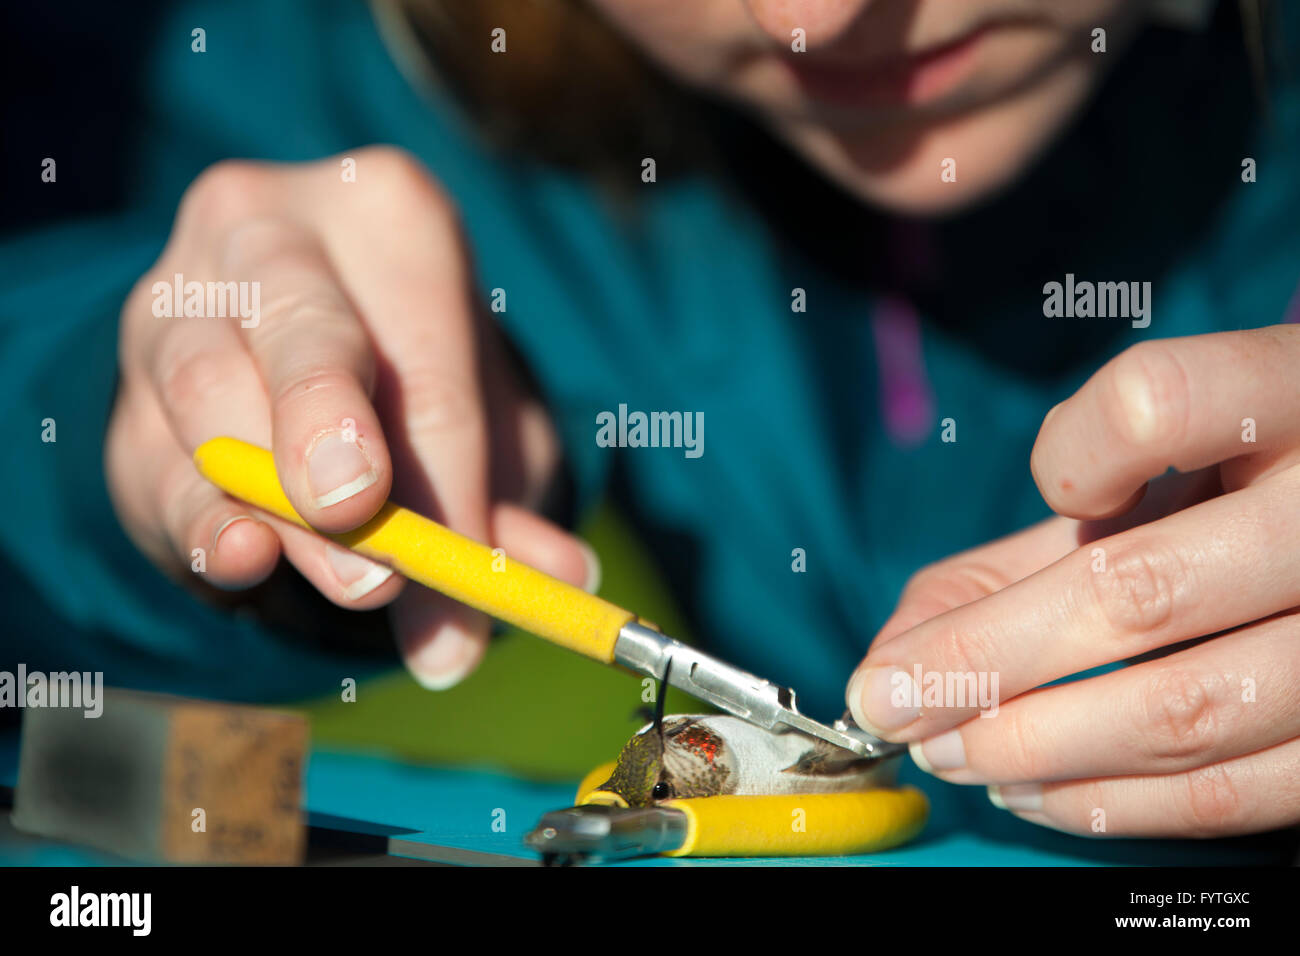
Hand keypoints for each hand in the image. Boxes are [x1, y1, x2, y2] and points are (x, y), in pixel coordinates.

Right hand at [107, 148, 596, 688]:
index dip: (451, 475)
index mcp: (388, 211)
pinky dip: (201, 520)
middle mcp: (271, 227)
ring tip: (352, 580)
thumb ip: (504, 510)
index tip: (472, 565)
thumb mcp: (473, 431)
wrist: (287, 363)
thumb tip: (564, 581)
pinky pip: (153, 457)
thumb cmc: (409, 380)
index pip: (427, 355)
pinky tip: (243, 555)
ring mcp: (179, 294)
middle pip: (301, 328)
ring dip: (278, 502)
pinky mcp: (128, 381)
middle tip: (357, 507)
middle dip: (328, 420)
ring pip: (208, 389)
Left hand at [847, 328, 1299, 837]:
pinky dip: (1109, 804)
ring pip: (1182, 708)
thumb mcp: (1133, 496)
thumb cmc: (1220, 506)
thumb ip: (1018, 557)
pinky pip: (1229, 792)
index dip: (1079, 451)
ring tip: (949, 753)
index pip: (1156, 406)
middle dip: (983, 662)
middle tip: (895, 701)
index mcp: (1280, 403)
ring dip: (1032, 748)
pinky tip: (1034, 790)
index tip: (1058, 486)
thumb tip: (890, 661)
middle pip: (1139, 590)